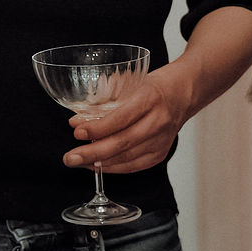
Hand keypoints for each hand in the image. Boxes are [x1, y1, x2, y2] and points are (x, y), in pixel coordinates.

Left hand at [64, 64, 193, 172]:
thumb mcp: (128, 83)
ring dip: (99, 163)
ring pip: (127, 157)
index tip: (77, 132)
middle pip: (123, 142)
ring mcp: (161, 140)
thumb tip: (76, 120)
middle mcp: (157, 122)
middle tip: (70, 158)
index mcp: (149, 99)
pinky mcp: (160, 153)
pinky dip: (113, 167)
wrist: (181, 95)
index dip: (98, 128)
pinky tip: (96, 166)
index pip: (121, 118)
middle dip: (92, 153)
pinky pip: (134, 165)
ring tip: (78, 162)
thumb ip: (104, 101)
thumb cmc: (151, 87)